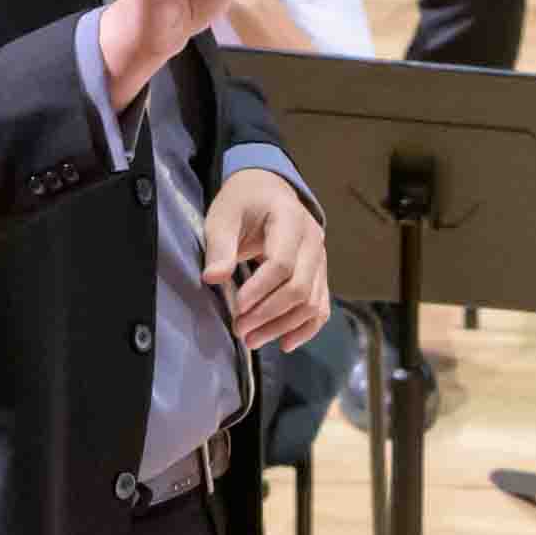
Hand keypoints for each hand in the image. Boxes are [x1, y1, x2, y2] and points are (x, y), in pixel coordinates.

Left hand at [207, 164, 331, 353]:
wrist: (268, 190)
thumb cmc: (242, 203)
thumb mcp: (224, 216)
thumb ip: (220, 246)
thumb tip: (213, 278)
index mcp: (290, 219)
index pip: (282, 263)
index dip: (260, 290)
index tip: (237, 308)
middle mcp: (314, 240)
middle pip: (300, 288)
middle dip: (269, 314)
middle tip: (240, 330)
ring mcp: (321, 259)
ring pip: (312, 302)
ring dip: (283, 326)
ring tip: (252, 340)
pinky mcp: (320, 274)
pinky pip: (322, 307)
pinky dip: (306, 328)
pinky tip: (284, 344)